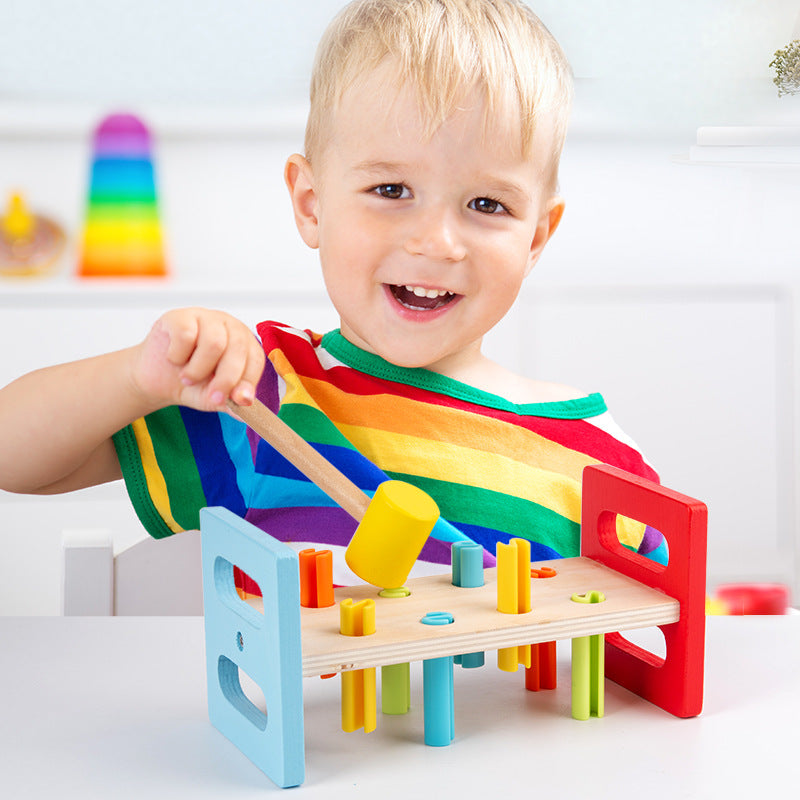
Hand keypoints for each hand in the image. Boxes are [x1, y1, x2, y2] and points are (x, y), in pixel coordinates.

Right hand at [131, 308, 265, 411]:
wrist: (156, 378)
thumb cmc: (192, 383)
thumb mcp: (215, 398)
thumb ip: (233, 402)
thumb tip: (247, 406)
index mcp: (245, 344)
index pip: (255, 359)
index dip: (247, 381)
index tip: (238, 400)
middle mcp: (229, 327)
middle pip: (237, 349)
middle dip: (225, 380)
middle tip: (211, 397)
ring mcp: (205, 317)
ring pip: (213, 343)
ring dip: (198, 370)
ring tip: (187, 378)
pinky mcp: (180, 316)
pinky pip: (186, 336)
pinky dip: (178, 356)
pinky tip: (174, 359)